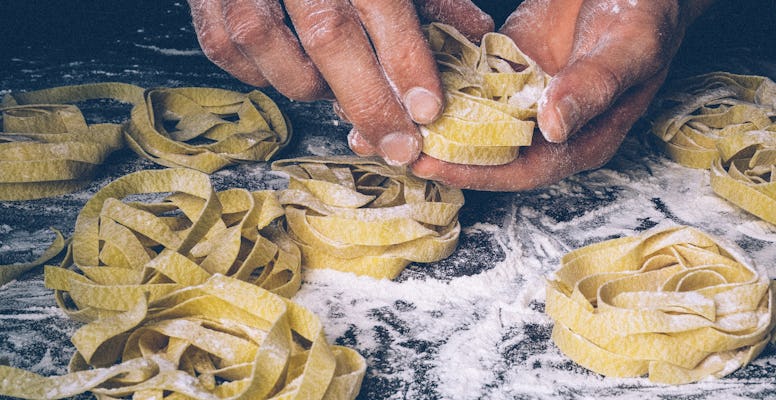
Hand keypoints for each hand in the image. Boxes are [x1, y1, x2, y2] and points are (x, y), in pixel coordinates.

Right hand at [186, 0, 493, 165]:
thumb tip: (474, 35)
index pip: (381, 3)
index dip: (405, 61)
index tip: (427, 108)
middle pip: (327, 37)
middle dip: (368, 102)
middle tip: (399, 146)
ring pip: (269, 48)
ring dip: (310, 85)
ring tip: (339, 90)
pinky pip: (227, 50)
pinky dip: (262, 73)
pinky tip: (291, 70)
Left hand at [411, 0, 715, 190]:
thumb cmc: (648, 14)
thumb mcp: (628, 49)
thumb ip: (592, 88)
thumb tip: (553, 127)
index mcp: (581, 137)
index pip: (521, 170)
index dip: (474, 171)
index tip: (429, 164)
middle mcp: (546, 125)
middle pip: (484, 152)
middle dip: (434, 152)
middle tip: (383, 145)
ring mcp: (522, 94)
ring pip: (467, 118)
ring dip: (424, 120)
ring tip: (371, 121)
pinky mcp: (506, 64)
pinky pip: (466, 79)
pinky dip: (434, 80)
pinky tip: (398, 79)